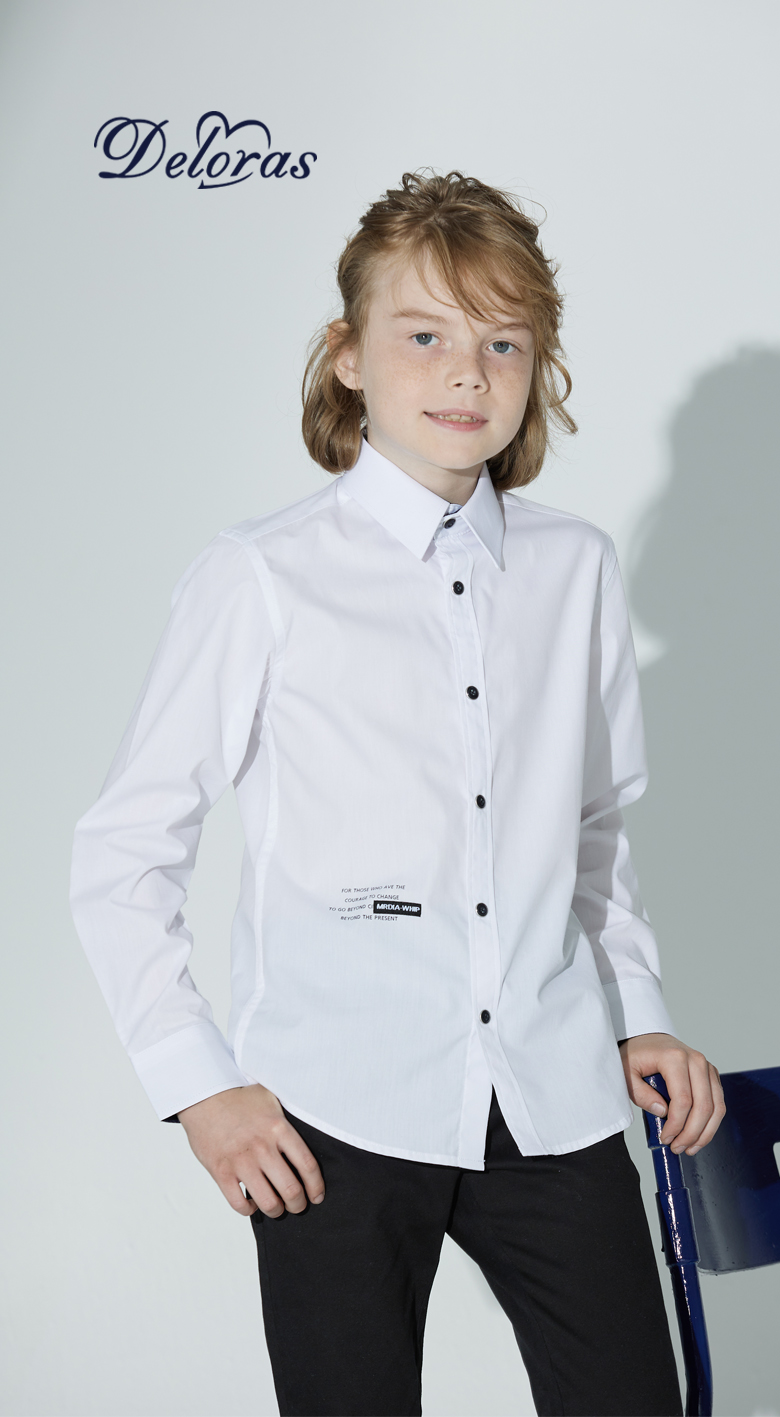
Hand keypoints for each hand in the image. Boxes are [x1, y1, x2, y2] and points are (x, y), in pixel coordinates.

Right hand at [178, 1083, 324, 1217]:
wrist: (204, 1097)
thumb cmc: (239, 1099)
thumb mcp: (271, 1098)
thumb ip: (289, 1118)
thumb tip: (311, 1126)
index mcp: (278, 1128)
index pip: (307, 1165)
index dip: (316, 1186)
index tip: (317, 1196)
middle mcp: (262, 1147)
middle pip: (291, 1189)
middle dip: (298, 1204)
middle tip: (297, 1205)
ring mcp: (241, 1161)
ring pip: (268, 1202)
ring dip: (277, 1211)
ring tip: (277, 1208)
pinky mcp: (221, 1172)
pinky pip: (239, 1203)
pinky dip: (249, 1209)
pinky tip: (252, 1203)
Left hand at [619, 1032, 725, 1155]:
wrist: (647, 1040)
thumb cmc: (636, 1055)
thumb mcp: (627, 1073)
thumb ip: (641, 1094)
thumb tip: (662, 1113)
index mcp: (674, 1057)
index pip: (683, 1100)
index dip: (676, 1125)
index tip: (665, 1138)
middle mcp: (696, 1060)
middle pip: (704, 1106)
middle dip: (691, 1133)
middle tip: (677, 1148)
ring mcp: (706, 1067)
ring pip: (716, 1107)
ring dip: (705, 1133)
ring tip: (688, 1148)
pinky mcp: (711, 1075)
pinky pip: (718, 1104)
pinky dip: (711, 1123)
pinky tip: (697, 1136)